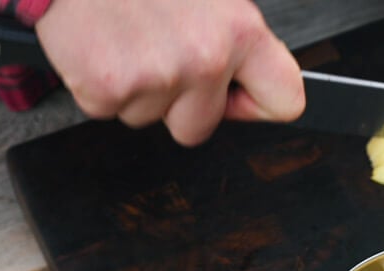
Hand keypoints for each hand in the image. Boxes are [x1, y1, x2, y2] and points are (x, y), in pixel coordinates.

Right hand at [35, 0, 304, 145]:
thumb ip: (233, 38)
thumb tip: (243, 82)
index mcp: (240, 30)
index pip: (285, 100)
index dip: (255, 104)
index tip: (236, 95)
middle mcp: (205, 58)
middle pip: (201, 126)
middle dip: (177, 102)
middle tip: (156, 50)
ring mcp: (157, 77)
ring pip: (150, 119)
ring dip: (136, 88)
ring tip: (126, 36)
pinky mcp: (108, 88)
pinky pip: (108, 109)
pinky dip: (98, 83)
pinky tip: (100, 43)